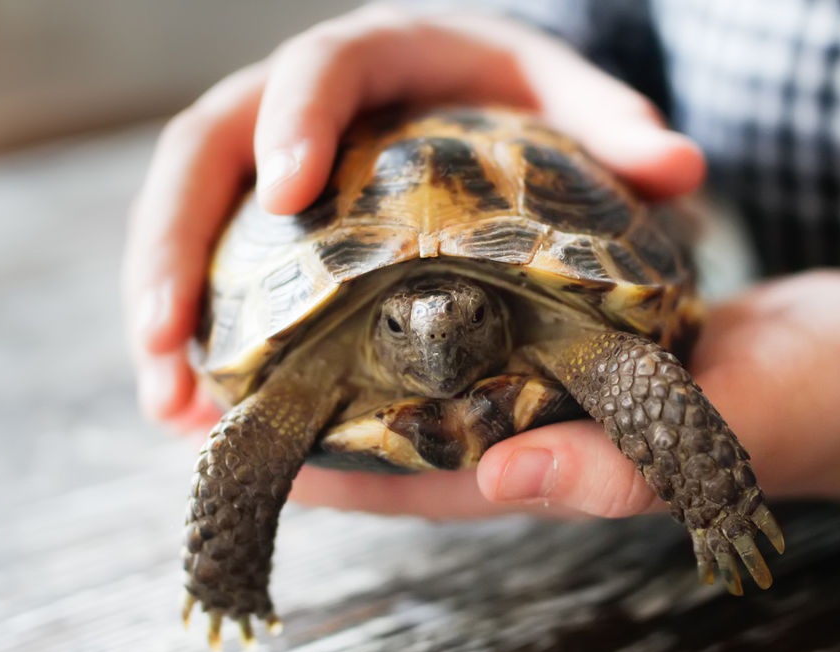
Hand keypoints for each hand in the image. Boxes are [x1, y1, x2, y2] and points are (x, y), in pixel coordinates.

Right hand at [122, 3, 704, 431]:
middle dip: (171, 241)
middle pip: (204, 149)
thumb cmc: (520, 105)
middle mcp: (299, 103)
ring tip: (169, 405)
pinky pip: (203, 269)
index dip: (292, 120)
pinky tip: (196, 408)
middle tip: (167, 337)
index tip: (286, 193)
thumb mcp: (568, 102)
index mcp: (377, 55)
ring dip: (160, 310)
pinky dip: (194, 336)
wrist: (481, 109)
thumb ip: (615, 129)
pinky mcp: (257, 222)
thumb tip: (679, 169)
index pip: (320, 67)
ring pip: (182, 220)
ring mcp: (264, 163)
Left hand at [289, 271, 839, 518]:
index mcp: (549, 462)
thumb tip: (502, 470)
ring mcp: (555, 372)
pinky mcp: (581, 324)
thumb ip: (615, 465)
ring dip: (375, 334)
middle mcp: (536, 419)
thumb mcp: (716, 441)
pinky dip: (447, 287)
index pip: (413, 477)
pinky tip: (405, 250)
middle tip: (248, 359)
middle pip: (408, 417)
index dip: (329, 467)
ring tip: (303, 293)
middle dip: (327, 395)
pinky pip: (494, 306)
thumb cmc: (798, 410)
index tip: (247, 440)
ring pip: (442, 360)